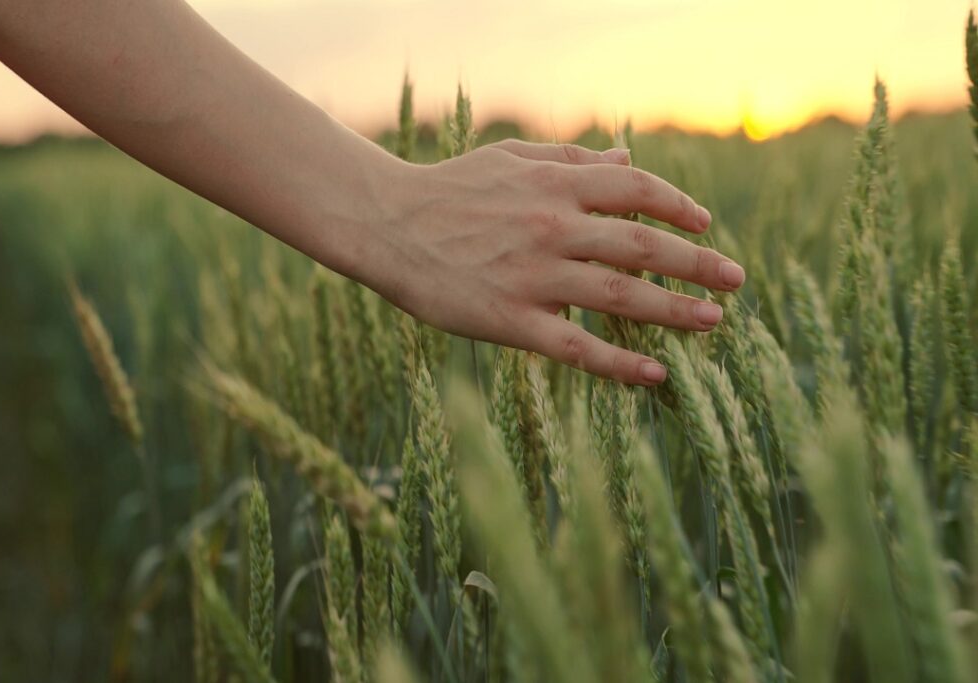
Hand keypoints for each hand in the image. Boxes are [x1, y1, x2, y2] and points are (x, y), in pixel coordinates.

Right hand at [362, 139, 745, 385]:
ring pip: (621, 295)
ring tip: (714, 321)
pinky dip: (621, 363)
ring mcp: (534, 276)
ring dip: (676, 310)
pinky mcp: (512, 320)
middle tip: (736, 280)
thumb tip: (628, 159)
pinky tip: (656, 374)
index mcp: (555, 184)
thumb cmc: (450, 188)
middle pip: (643, 245)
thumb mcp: (511, 158)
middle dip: (698, 263)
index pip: (636, 191)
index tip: (705, 225)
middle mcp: (553, 226)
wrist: (386, 223)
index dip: (679, 207)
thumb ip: (572, 159)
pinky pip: (578, 346)